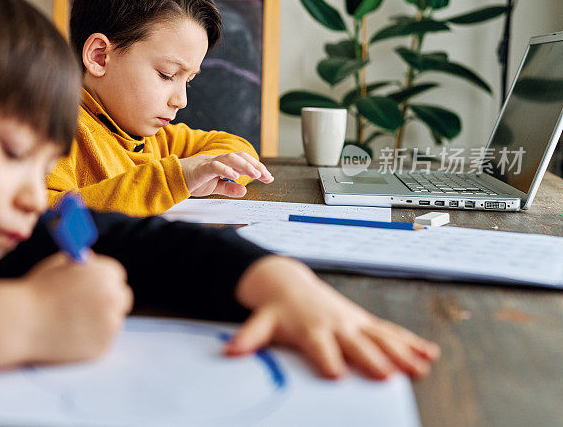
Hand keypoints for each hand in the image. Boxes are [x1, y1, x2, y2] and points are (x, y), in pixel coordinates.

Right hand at [23, 252, 132, 362]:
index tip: (97, 287)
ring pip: (112, 321)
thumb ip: (81, 263)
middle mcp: (112, 297)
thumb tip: (94, 262)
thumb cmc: (35, 292)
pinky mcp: (102, 346)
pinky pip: (102, 340)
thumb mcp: (58, 265)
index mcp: (105, 273)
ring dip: (99, 321)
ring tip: (69, 323)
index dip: (105, 281)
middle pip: (123, 298)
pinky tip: (68, 336)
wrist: (21, 323)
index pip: (117, 276)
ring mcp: (109, 324)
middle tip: (93, 306)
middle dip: (110, 301)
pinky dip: (90, 339)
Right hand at [178, 152, 273, 196]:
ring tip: (256, 174)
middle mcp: (218, 161)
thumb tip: (244, 190)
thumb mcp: (214, 187)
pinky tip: (235, 175)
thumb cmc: (192, 181)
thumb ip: (229, 188)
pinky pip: (215, 166)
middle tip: (266, 176)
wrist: (172, 180)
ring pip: (230, 158)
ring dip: (245, 165)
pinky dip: (226, 169)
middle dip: (256, 165)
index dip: (257, 168)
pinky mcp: (201, 168)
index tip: (268, 178)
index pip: (244, 162)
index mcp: (223, 164)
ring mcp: (210, 162)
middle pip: (240, 157)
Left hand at [227, 256, 439, 379]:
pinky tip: (429, 354)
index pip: (319, 346)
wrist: (289, 284)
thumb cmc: (278, 310)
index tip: (336, 374)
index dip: (327, 358)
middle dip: (372, 358)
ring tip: (421, 367)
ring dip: (402, 352)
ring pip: (381, 337)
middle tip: (387, 375)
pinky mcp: (365, 321)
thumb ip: (249, 337)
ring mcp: (354, 322)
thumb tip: (231, 351)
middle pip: (356, 343)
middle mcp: (336, 324)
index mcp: (310, 328)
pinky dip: (410, 343)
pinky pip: (390, 332)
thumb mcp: (261, 322)